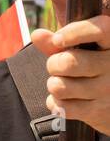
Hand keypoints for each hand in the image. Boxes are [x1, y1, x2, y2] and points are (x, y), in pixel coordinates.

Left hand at [32, 17, 109, 133]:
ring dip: (54, 85)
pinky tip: (68, 99)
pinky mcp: (100, 111)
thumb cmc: (94, 68)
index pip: (100, 29)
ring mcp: (109, 89)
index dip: (75, 32)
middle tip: (59, 66)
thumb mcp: (83, 50)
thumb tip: (37, 34)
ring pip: (59, 87)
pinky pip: (61, 107)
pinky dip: (56, 103)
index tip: (57, 39)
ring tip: (65, 83)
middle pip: (68, 62)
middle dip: (54, 64)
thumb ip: (60, 42)